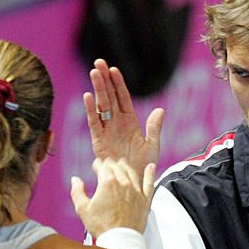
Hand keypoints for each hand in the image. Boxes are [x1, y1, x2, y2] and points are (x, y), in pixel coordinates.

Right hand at [70, 159, 155, 237]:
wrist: (120, 239)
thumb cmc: (102, 226)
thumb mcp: (83, 209)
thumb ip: (77, 191)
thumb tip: (75, 180)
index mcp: (108, 183)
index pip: (103, 167)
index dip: (98, 164)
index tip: (96, 164)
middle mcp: (123, 184)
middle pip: (117, 167)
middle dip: (110, 163)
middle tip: (107, 163)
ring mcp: (136, 191)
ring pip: (131, 172)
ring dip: (125, 165)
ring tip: (123, 162)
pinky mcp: (145, 200)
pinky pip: (149, 183)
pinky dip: (150, 174)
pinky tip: (151, 167)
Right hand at [83, 59, 163, 177]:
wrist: (133, 185)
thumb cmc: (144, 168)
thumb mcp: (152, 146)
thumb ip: (154, 128)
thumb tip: (160, 110)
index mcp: (130, 122)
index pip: (123, 98)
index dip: (118, 84)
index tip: (114, 69)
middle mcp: (116, 124)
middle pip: (109, 97)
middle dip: (104, 80)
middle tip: (98, 62)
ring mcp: (107, 132)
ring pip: (101, 106)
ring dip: (97, 89)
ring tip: (93, 72)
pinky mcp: (98, 142)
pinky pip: (94, 124)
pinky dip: (91, 110)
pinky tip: (88, 96)